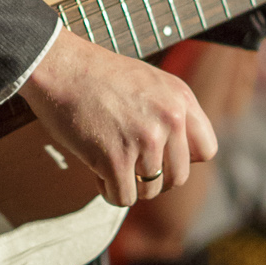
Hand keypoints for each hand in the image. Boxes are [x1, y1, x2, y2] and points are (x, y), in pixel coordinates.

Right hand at [19, 25, 216, 207]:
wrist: (59, 66)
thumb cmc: (98, 76)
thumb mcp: (150, 83)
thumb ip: (171, 113)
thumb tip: (178, 155)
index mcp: (181, 99)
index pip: (206, 150)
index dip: (182, 158)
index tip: (160, 154)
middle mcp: (170, 119)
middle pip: (177, 177)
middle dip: (153, 176)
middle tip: (129, 164)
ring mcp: (145, 140)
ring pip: (150, 190)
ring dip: (129, 184)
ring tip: (109, 163)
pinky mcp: (115, 158)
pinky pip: (123, 198)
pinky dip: (108, 192)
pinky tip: (97, 172)